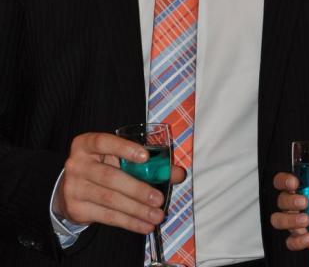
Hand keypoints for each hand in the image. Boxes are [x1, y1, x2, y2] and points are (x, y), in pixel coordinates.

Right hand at [55, 132, 185, 233]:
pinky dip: (129, 222)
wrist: (71, 188)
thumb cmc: (103, 165)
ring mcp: (74, 188)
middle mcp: (76, 164)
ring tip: (157, 215)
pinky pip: (107, 217)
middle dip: (138, 190)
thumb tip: (178, 174)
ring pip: (110, 200)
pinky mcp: (76, 209)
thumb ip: (147, 162)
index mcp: (87, 144)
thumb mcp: (119, 157)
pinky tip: (145, 225)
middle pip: (110, 178)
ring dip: (137, 210)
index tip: (146, 157)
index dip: (125, 149)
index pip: (104, 142)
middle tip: (159, 199)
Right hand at [270, 172, 308, 253]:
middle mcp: (293, 204)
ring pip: (279, 220)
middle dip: (290, 201)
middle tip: (305, 202)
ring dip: (290, 221)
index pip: (282, 181)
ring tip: (307, 221)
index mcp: (300, 188)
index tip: (295, 183)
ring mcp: (294, 222)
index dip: (284, 181)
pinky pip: (290, 242)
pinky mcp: (299, 238)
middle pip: (281, 200)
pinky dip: (298, 241)